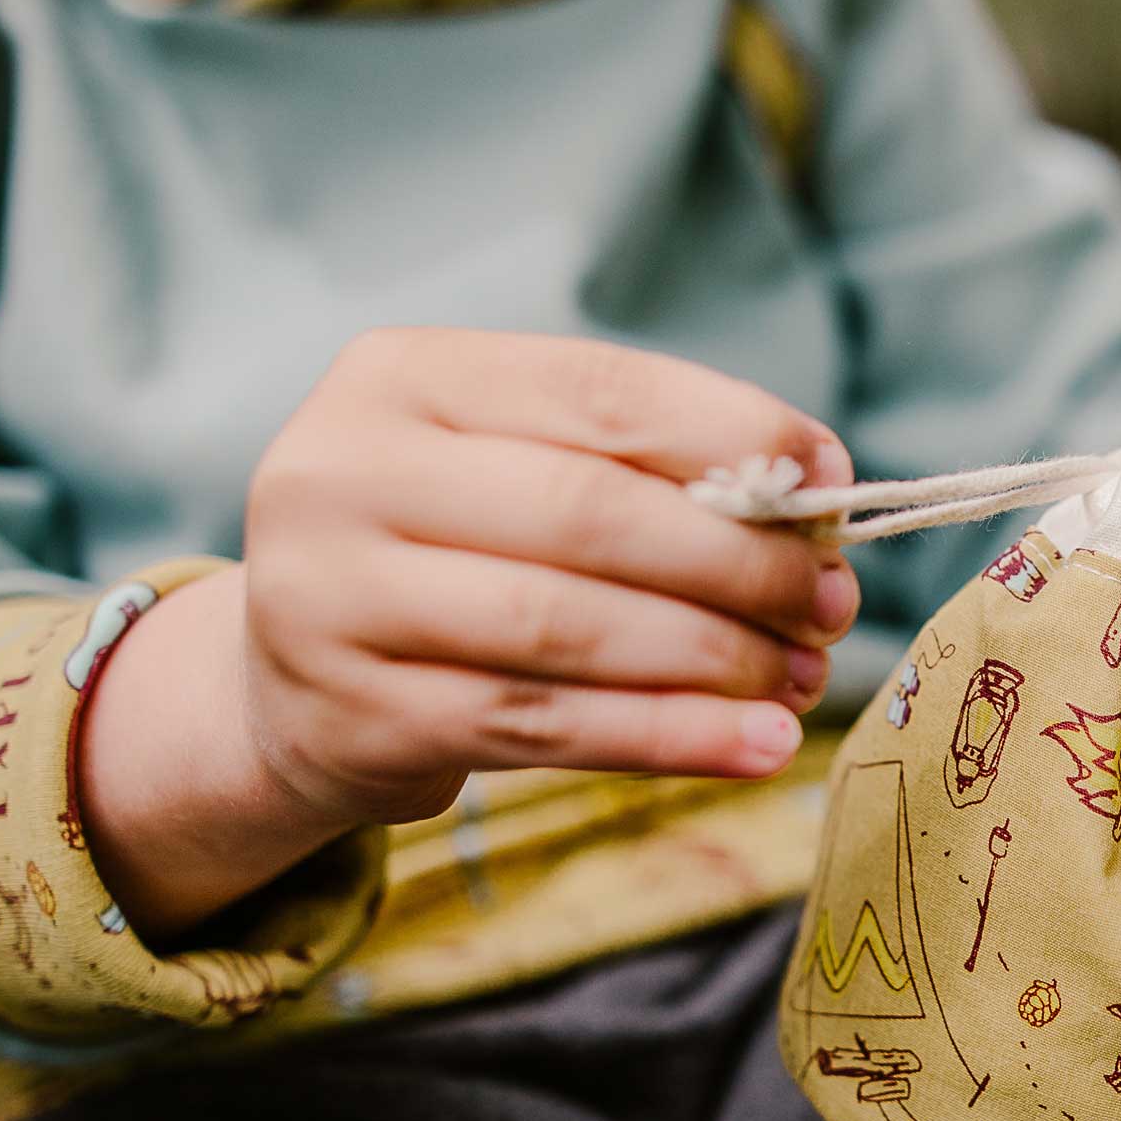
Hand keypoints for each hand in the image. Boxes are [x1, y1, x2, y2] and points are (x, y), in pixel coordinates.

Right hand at [79, 332, 858, 938]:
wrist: (287, 683)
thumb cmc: (441, 558)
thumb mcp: (505, 474)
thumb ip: (630, 471)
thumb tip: (813, 501)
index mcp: (399, 376)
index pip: (600, 392)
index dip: (735, 435)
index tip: (834, 484)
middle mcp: (342, 473)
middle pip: (589, 514)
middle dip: (737, 562)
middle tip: (829, 602)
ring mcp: (332, 600)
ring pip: (569, 629)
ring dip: (714, 659)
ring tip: (801, 676)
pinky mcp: (357, 717)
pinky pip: (546, 727)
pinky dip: (670, 738)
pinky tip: (755, 744)